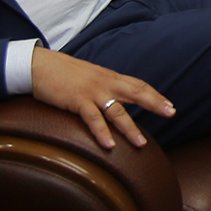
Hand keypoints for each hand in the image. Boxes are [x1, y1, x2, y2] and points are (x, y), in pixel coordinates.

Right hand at [31, 48, 173, 150]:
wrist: (40, 65)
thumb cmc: (64, 73)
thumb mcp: (90, 78)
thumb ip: (105, 87)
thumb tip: (117, 100)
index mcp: (110, 78)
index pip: (138, 85)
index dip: (155, 96)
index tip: (170, 106)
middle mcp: (105, 83)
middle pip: (136, 92)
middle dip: (155, 103)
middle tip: (171, 113)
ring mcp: (92, 92)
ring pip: (116, 110)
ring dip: (130, 128)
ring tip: (141, 143)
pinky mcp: (77, 100)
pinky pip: (92, 118)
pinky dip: (102, 132)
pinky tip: (110, 145)